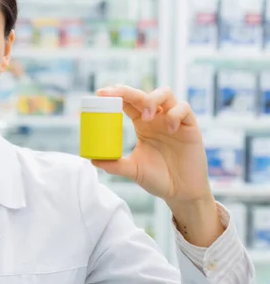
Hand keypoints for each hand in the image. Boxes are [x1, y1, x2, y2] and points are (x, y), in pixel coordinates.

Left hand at [93, 85, 222, 246]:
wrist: (181, 192)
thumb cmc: (158, 179)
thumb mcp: (133, 170)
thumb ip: (115, 165)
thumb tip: (92, 160)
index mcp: (142, 124)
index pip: (128, 102)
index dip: (116, 94)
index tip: (100, 93)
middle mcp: (157, 118)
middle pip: (142, 94)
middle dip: (127, 91)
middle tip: (113, 94)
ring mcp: (174, 120)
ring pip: (165, 93)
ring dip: (152, 99)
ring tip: (145, 117)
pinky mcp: (190, 126)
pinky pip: (184, 109)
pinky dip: (175, 113)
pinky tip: (170, 127)